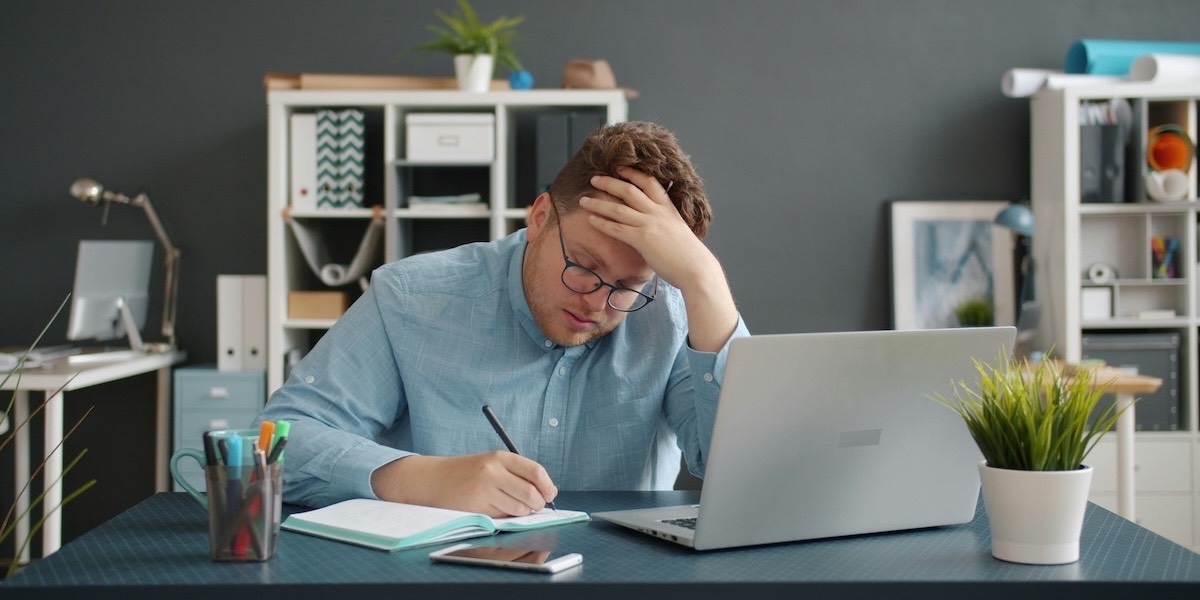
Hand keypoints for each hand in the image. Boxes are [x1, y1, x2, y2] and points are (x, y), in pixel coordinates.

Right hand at [371, 451, 557, 517]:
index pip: (536, 472)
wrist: (432, 480)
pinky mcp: (476, 507)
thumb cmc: (467, 473)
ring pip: (519, 509)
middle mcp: (493, 471)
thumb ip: (516, 473)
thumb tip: (545, 492)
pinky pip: (503, 517)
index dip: (548, 486)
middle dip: (538, 504)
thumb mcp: (491, 463)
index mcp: (500, 457)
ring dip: (522, 513)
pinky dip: (506, 518)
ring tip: (511, 507)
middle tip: (534, 506)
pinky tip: (496, 510)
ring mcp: (484, 490)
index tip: (549, 494)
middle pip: (531, 494)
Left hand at [581, 166, 711, 291]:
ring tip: (583, 200)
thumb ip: (663, 222)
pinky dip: (602, 223)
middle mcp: (657, 212)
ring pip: (618, 209)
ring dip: (598, 203)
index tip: (618, 168)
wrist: (696, 268)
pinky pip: (617, 229)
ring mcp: (649, 224)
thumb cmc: (688, 254)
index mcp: (667, 207)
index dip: (632, 173)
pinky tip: (591, 220)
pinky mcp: (643, 240)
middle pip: (628, 190)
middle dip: (609, 183)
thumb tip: (651, 223)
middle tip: (594, 179)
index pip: (648, 182)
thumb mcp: (677, 229)